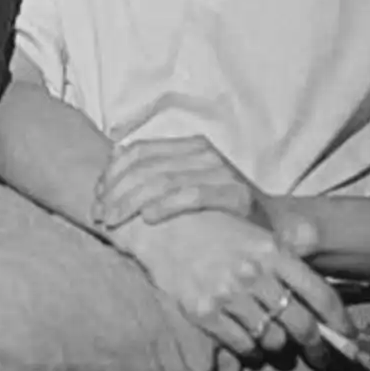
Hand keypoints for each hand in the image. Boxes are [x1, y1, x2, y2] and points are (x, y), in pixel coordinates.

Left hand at [93, 134, 269, 229]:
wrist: (273, 224)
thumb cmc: (221, 209)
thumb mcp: (187, 185)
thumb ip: (156, 172)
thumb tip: (112, 161)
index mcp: (189, 145)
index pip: (139, 150)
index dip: (113, 172)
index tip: (96, 196)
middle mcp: (204, 152)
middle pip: (146, 167)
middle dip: (116, 191)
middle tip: (100, 215)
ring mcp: (221, 171)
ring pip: (164, 180)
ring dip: (132, 202)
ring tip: (113, 221)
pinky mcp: (235, 194)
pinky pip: (193, 195)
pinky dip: (167, 205)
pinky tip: (148, 218)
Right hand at [114, 209, 354, 366]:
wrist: (161, 226)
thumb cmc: (212, 228)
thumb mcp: (253, 234)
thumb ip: (284, 262)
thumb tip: (315, 303)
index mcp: (270, 250)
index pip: (318, 292)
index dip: (339, 320)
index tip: (348, 336)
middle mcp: (253, 273)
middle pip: (301, 324)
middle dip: (318, 345)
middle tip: (321, 355)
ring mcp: (228, 293)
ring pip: (273, 339)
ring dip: (280, 345)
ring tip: (276, 340)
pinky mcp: (205, 311)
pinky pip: (243, 345)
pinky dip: (253, 350)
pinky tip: (251, 343)